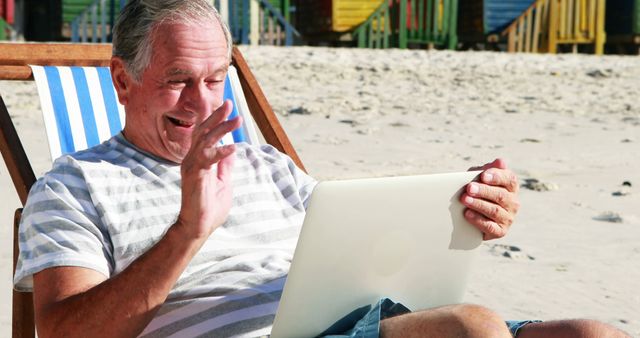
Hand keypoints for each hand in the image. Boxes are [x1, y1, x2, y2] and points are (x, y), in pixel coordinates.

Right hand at [177, 100, 242, 239]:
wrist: (197, 227)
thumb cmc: (208, 207)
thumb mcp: (223, 182)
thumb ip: (225, 166)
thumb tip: (231, 150)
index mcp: (199, 160)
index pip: (205, 134)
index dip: (214, 119)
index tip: (226, 106)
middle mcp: (192, 159)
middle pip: (203, 131)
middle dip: (216, 116)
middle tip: (229, 103)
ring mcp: (191, 166)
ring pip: (205, 140)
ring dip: (222, 129)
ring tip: (237, 120)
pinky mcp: (194, 175)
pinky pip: (207, 159)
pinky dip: (220, 152)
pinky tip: (233, 147)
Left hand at [461, 158, 519, 239]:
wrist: (473, 217)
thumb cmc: (478, 191)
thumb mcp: (481, 178)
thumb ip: (488, 169)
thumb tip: (500, 161)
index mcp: (511, 187)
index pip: (509, 179)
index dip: (497, 177)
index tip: (483, 176)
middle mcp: (513, 202)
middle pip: (500, 195)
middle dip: (484, 191)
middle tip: (469, 188)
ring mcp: (508, 218)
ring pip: (494, 211)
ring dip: (479, 204)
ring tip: (465, 199)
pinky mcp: (500, 231)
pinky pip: (489, 226)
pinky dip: (478, 220)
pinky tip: (467, 214)